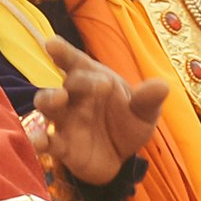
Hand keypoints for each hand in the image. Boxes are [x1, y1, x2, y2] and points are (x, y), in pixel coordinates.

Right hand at [26, 41, 170, 193]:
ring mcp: (64, 120)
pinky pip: (45, 140)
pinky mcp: (60, 145)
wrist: (120, 157)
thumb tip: (162, 85)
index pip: (74, 62)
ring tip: (58, 99)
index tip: (52, 44)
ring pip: (47, 104)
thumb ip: (148, 99)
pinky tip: (38, 141)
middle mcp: (73, 97)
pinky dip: (38, 139)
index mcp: (91, 80)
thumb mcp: (143, 112)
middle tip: (101, 85)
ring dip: (49, 99)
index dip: (63, 51)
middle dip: (76, 81)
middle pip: (65, 82)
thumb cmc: (126, 124)